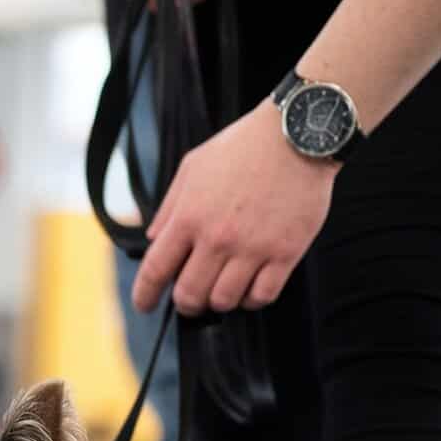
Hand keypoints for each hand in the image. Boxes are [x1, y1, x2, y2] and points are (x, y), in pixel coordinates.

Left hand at [132, 102, 337, 314]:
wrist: (296, 135)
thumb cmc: (244, 147)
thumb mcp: (192, 168)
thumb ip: (170, 207)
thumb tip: (153, 239)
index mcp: (189, 216)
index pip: (155, 270)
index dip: (144, 295)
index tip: (145, 305)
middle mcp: (218, 237)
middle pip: (190, 295)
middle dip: (185, 303)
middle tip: (191, 299)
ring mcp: (252, 248)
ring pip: (225, 301)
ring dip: (219, 302)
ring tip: (223, 288)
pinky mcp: (285, 253)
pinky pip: (262, 296)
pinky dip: (252, 299)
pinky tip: (251, 286)